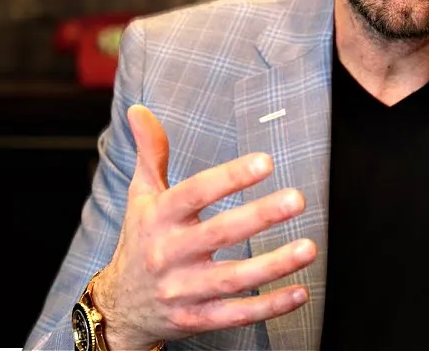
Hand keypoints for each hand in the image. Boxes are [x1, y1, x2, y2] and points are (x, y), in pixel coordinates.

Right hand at [94, 104, 317, 349]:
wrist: (120, 306)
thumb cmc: (141, 241)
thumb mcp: (141, 197)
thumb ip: (150, 153)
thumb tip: (139, 109)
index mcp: (158, 219)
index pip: (194, 194)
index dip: (229, 178)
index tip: (265, 162)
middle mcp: (169, 255)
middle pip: (218, 234)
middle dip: (259, 216)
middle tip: (297, 199)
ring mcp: (183, 290)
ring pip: (232, 278)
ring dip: (273, 265)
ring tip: (308, 247)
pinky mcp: (197, 319)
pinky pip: (236, 314)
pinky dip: (269, 307)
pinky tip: (299, 292)